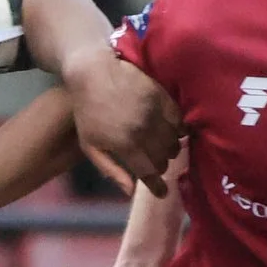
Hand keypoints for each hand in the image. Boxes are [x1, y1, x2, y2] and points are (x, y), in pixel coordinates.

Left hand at [61, 42, 181, 196]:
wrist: (93, 72)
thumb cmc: (87, 112)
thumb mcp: (90, 145)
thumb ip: (111, 170)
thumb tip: (130, 191)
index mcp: (124, 144)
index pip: (149, 173)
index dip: (158, 187)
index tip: (162, 193)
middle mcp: (143, 130)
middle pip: (164, 159)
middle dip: (161, 166)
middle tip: (156, 165)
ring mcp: (154, 112)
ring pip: (174, 141)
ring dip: (171, 150)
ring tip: (163, 149)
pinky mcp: (162, 96)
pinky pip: (179, 120)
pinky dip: (179, 130)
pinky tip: (173, 132)